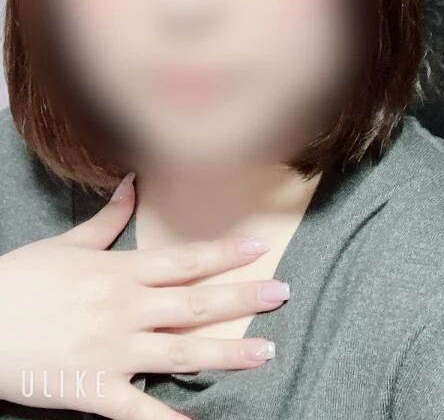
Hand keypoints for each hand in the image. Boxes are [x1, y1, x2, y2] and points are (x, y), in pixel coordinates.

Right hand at [0, 172, 283, 419]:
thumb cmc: (23, 280)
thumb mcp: (68, 244)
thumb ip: (109, 218)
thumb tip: (133, 183)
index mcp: (120, 272)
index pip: (184, 261)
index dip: (225, 254)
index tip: (260, 248)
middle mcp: (126, 309)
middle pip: (195, 303)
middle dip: (242, 299)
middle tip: (282, 295)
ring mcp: (113, 350)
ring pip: (181, 351)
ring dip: (227, 352)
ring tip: (267, 352)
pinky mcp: (94, 388)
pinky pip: (138, 410)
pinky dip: (168, 419)